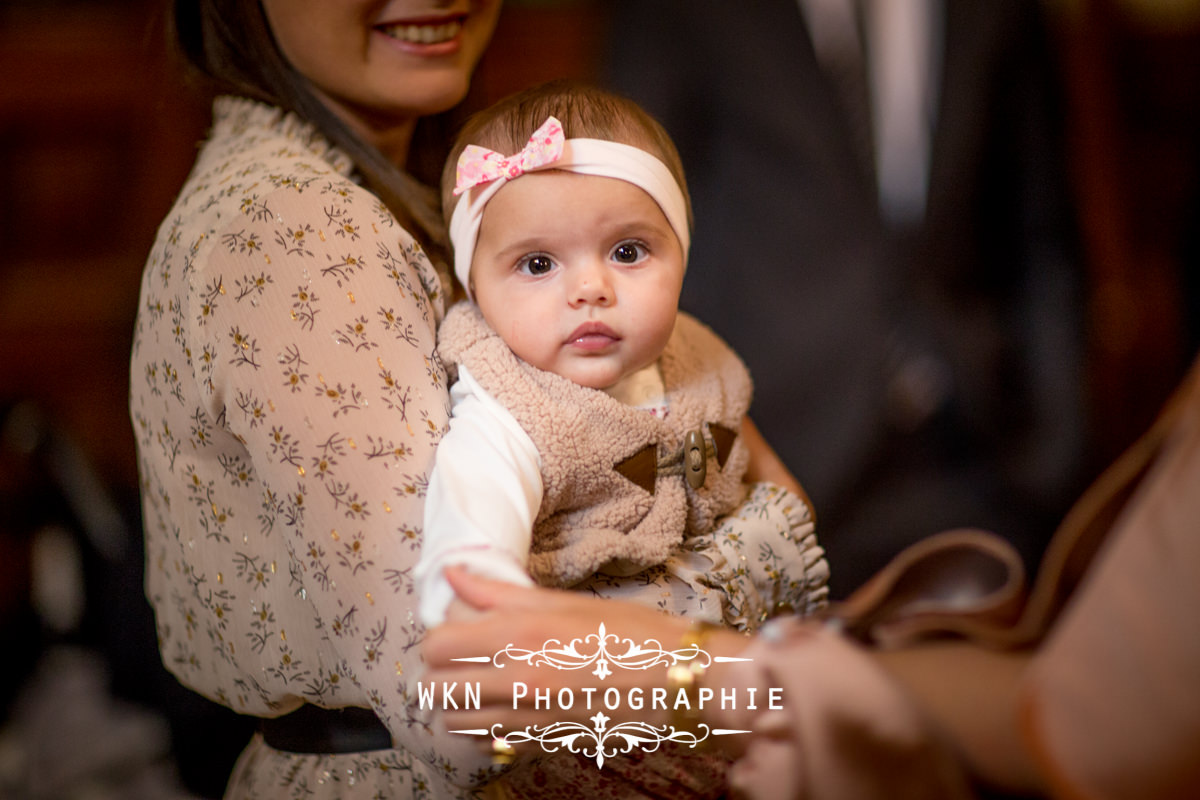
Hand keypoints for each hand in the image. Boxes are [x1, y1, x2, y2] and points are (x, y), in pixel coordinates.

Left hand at [422, 567, 745, 731]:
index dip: (437, 636)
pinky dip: (480, 728)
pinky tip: (501, 707)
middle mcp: (518, 680)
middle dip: (439, 670)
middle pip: (433, 687)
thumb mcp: (566, 601)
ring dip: (454, 702)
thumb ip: (500, 591)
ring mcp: (527, 718)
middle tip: (460, 656)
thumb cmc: (631, 634)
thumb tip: (453, 575)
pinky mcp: (540, 743)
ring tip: (477, 682)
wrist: (677, 681)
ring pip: (451, 721)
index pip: (437, 645)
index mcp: (522, 634)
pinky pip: (483, 743)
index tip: (455, 629)